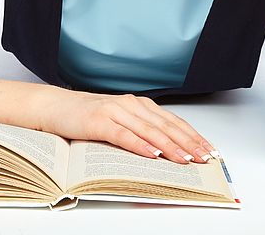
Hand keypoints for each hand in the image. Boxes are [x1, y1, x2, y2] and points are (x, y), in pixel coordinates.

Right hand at [38, 88, 217, 163]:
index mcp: (140, 105)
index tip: (210, 150)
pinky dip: (140, 145)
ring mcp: (115, 111)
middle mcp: (131, 105)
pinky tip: (153, 155)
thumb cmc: (88, 117)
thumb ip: (141, 131)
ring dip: (170, 146)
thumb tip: (168, 152)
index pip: (174, 121)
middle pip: (167, 126)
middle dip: (189, 144)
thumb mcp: (120, 122)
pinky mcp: (99, 121)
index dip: (193, 136)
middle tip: (205, 158)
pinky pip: (124, 135)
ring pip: (150, 131)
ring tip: (186, 160)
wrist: (55, 107)